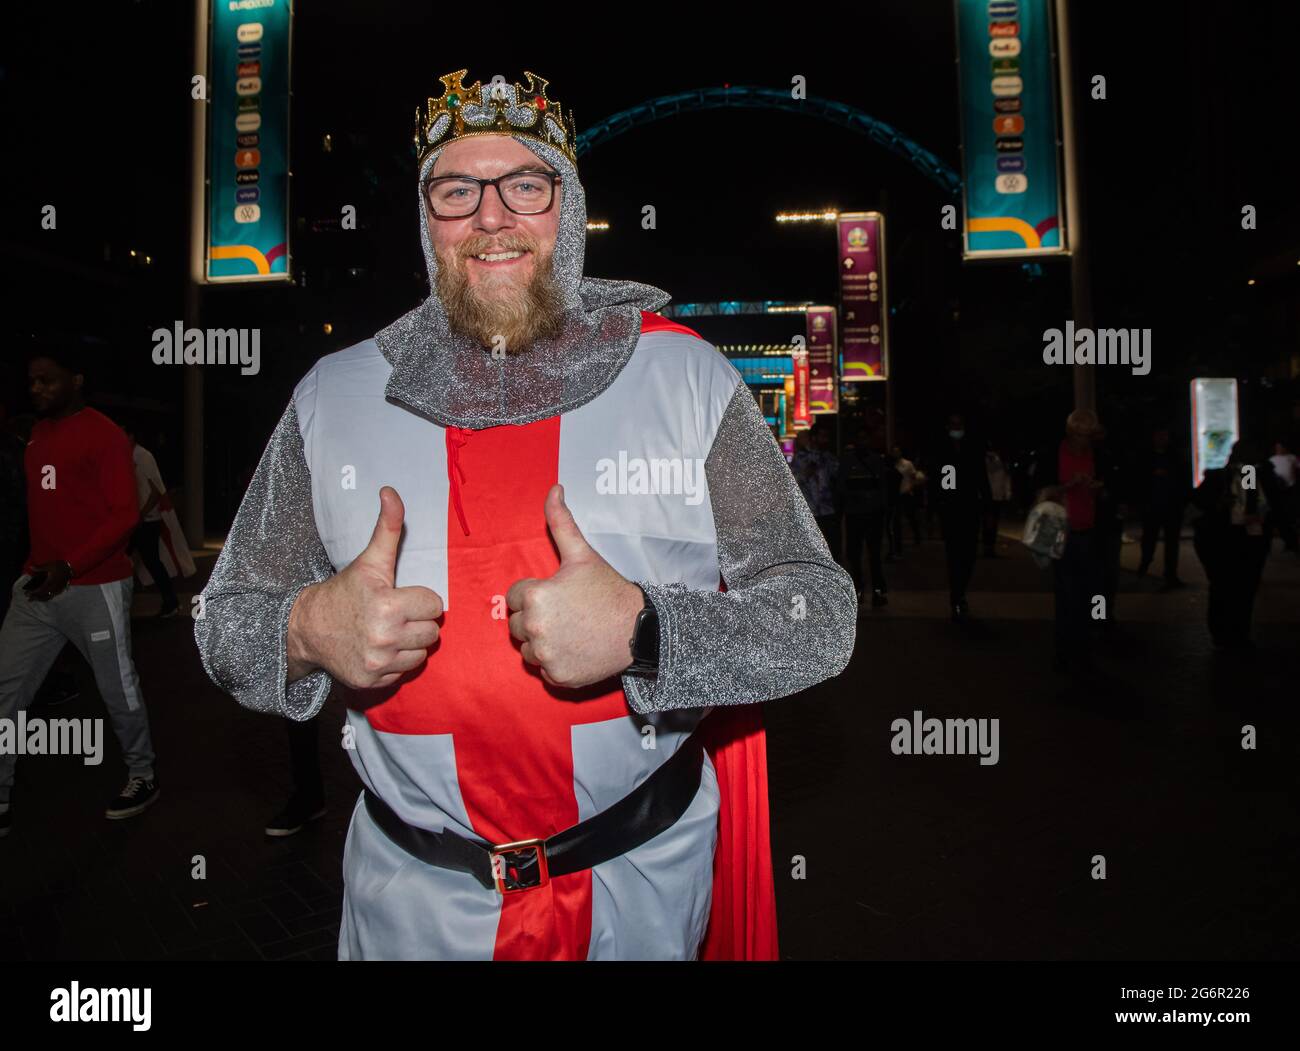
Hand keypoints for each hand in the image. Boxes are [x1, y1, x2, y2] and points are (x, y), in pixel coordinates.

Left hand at [26, 561, 70, 601]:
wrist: (70, 568)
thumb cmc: (59, 566)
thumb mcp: (49, 565)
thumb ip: (40, 567)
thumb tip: (31, 567)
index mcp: (51, 581)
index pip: (40, 589)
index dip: (33, 593)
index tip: (27, 594)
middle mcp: (55, 587)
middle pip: (43, 595)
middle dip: (35, 597)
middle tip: (28, 598)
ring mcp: (58, 590)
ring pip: (48, 597)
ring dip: (40, 599)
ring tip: (33, 599)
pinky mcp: (60, 591)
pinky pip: (52, 596)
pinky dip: (46, 598)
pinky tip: (41, 598)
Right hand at [287, 486, 442, 689]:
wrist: (308, 629)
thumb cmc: (345, 592)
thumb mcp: (369, 561)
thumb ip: (387, 527)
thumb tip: (391, 491)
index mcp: (388, 606)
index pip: (435, 605)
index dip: (420, 599)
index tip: (401, 596)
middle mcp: (384, 638)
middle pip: (433, 631)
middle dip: (418, 621)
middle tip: (396, 614)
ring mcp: (378, 663)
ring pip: (423, 653)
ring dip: (411, 643)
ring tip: (389, 631)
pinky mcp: (373, 682)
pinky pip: (406, 671)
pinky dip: (397, 662)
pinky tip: (380, 648)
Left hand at [506, 484, 644, 687]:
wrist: (638, 629)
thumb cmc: (607, 590)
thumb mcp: (582, 554)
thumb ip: (561, 522)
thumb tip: (554, 489)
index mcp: (535, 595)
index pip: (515, 596)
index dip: (537, 593)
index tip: (561, 595)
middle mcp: (534, 627)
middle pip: (517, 625)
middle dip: (536, 619)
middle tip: (567, 614)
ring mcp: (545, 655)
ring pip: (527, 649)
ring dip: (542, 643)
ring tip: (571, 631)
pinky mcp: (556, 677)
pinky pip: (543, 670)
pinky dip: (555, 662)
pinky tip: (575, 649)